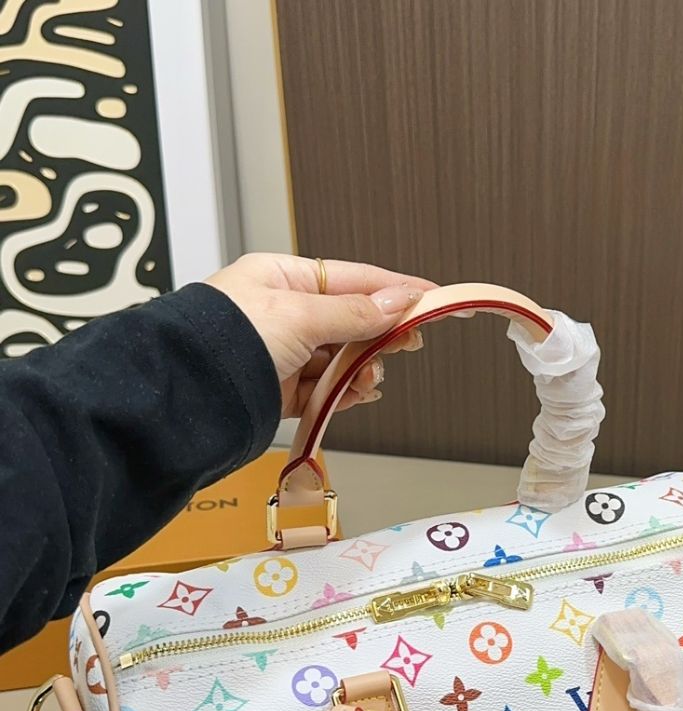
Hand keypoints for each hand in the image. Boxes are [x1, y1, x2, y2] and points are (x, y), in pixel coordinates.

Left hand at [205, 253, 436, 416]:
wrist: (185, 396)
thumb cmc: (224, 340)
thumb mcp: (300, 316)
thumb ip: (355, 313)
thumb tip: (399, 301)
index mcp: (281, 277)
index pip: (353, 278)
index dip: (396, 289)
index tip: (432, 298)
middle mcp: (282, 312)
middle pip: (351, 320)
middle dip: (379, 335)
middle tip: (409, 343)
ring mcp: (281, 352)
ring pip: (340, 358)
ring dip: (361, 370)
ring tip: (368, 380)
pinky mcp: (279, 389)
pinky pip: (324, 389)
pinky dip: (343, 394)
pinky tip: (356, 395)